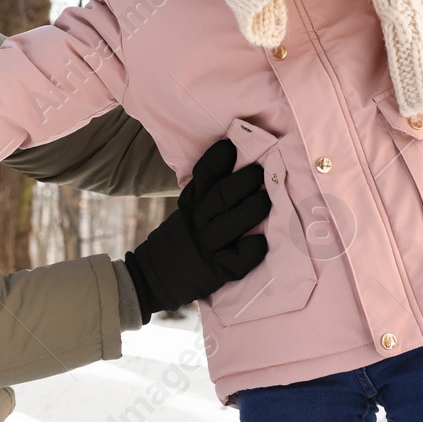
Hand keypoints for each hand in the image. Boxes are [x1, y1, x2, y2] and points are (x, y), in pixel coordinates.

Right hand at [123, 138, 270, 317]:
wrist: (155, 276)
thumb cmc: (181, 239)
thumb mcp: (187, 211)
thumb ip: (206, 193)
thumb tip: (240, 165)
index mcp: (190, 204)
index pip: (201, 177)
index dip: (216, 160)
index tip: (230, 145)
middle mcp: (197, 222)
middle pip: (219, 198)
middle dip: (241, 182)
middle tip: (260, 171)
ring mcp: (206, 247)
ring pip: (229, 224)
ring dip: (250, 210)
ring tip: (267, 200)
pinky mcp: (216, 271)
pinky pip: (235, 260)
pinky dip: (250, 251)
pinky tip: (260, 242)